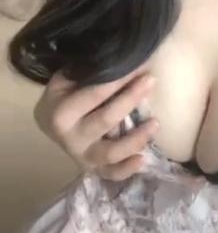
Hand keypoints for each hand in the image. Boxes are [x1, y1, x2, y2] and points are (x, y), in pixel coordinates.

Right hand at [34, 65, 158, 179]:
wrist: (47, 119)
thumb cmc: (62, 93)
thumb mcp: (66, 77)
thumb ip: (88, 73)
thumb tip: (121, 59)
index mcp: (62, 113)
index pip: (95, 94)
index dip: (120, 79)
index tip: (139, 65)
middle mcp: (71, 138)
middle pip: (106, 120)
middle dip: (131, 99)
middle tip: (150, 80)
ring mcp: (81, 156)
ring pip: (111, 153)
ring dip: (136, 139)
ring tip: (155, 123)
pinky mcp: (91, 168)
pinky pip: (110, 174)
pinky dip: (126, 170)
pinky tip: (142, 159)